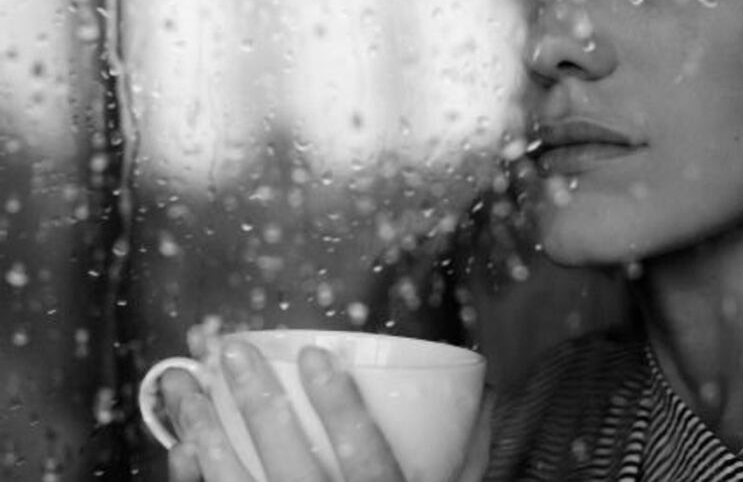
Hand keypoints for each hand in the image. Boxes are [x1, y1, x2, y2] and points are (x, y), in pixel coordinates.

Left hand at [161, 340, 489, 481]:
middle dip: (256, 401)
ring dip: (205, 432)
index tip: (315, 353)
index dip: (338, 405)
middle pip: (288, 464)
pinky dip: (195, 481)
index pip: (364, 457)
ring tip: (184, 384)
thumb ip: (468, 455)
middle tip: (231, 352)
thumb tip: (484, 393)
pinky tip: (181, 449)